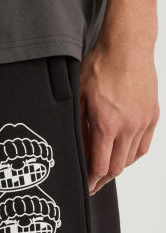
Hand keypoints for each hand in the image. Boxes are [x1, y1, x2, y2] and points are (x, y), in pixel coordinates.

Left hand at [80, 40, 158, 194]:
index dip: (92, 180)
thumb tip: (80, 152)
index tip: (85, 186)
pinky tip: (122, 153)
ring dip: (117, 166)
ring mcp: (143, 122)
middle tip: (92, 183)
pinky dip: (132, 154)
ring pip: (130, 159)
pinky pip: (143, 146)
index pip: (100, 166)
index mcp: (106, 124)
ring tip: (105, 167)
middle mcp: (127, 127)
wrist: (127, 47)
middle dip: (102, 179)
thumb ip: (80, 129)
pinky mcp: (152, 116)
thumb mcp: (80, 98)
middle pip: (117, 168)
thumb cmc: (100, 67)